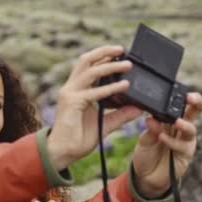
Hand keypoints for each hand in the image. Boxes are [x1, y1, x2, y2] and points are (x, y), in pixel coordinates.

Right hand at [47, 46, 142, 169]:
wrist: (63, 152)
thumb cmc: (78, 138)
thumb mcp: (105, 124)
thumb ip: (120, 115)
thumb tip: (138, 108)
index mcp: (77, 89)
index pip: (89, 66)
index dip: (103, 57)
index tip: (121, 54)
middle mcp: (72, 88)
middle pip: (86, 60)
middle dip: (104, 52)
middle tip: (123, 49)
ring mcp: (70, 94)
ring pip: (90, 72)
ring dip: (110, 66)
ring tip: (127, 65)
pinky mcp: (71, 103)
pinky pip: (93, 92)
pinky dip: (110, 88)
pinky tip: (124, 86)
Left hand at [132, 92, 201, 197]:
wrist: (146, 177)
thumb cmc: (146, 153)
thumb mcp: (144, 138)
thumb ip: (151, 129)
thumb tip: (151, 117)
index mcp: (171, 119)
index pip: (181, 104)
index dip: (183, 95)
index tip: (179, 89)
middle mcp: (181, 128)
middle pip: (195, 112)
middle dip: (196, 102)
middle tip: (190, 98)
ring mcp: (185, 141)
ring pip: (191, 129)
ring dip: (184, 124)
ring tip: (176, 122)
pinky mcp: (185, 155)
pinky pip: (182, 146)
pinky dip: (172, 141)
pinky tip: (162, 138)